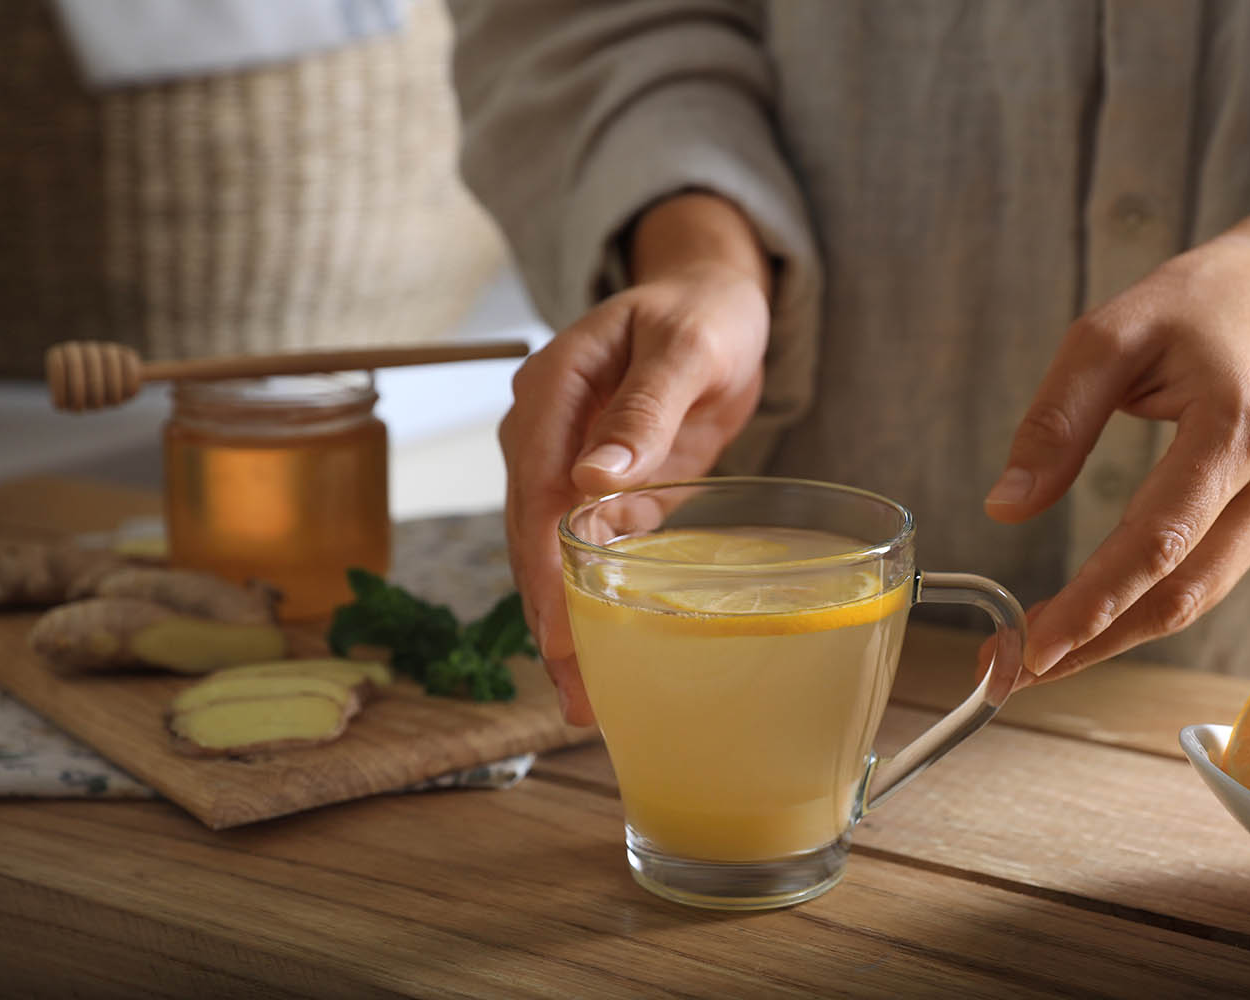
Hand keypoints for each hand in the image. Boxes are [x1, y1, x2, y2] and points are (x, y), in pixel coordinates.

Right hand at [499, 194, 770, 723]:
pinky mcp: (602, 487)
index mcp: (551, 389)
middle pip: (534, 533)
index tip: (557, 629)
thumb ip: (642, 408)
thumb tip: (592, 477)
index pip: (536, 488)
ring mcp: (568, 463)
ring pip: (553, 553)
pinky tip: (602, 657)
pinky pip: (588, 550)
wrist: (715, 301)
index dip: (542, 564)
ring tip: (584, 699)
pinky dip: (592, 601)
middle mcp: (545, 432)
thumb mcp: (684, 348)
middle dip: (548, 615)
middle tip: (573, 694)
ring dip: (565, 622)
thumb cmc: (701, 312)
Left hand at [985, 181, 1249, 682]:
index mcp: (1235, 429)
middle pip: (1180, 594)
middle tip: (1010, 672)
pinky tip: (1090, 618)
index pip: (1157, 541)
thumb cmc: (1201, 302)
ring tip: (1036, 656)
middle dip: (1093, 643)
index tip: (1031, 647)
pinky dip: (1145, 607)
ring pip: (1195, 599)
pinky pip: (1207, 577)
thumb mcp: (1111, 334)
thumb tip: (1005, 507)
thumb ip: (1056, 421)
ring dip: (1114, 636)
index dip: (1093, 604)